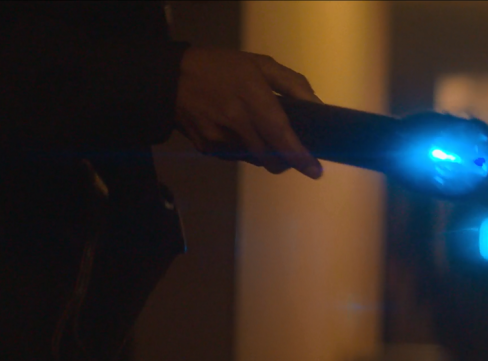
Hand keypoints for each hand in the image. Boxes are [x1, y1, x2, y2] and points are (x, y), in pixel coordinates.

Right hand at [175, 47, 322, 178]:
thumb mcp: (260, 64)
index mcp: (251, 97)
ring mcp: (218, 139)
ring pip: (254, 159)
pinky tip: (238, 131)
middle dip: (285, 160)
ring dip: (264, 152)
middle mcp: (235, 122)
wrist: (170, 77)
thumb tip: (317, 107)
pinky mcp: (206, 148)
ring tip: (260, 131)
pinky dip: (245, 149)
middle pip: (269, 156)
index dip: (299, 155)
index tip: (315, 170)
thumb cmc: (221, 67)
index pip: (280, 134)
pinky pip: (236, 156)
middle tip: (292, 151)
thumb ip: (292, 85)